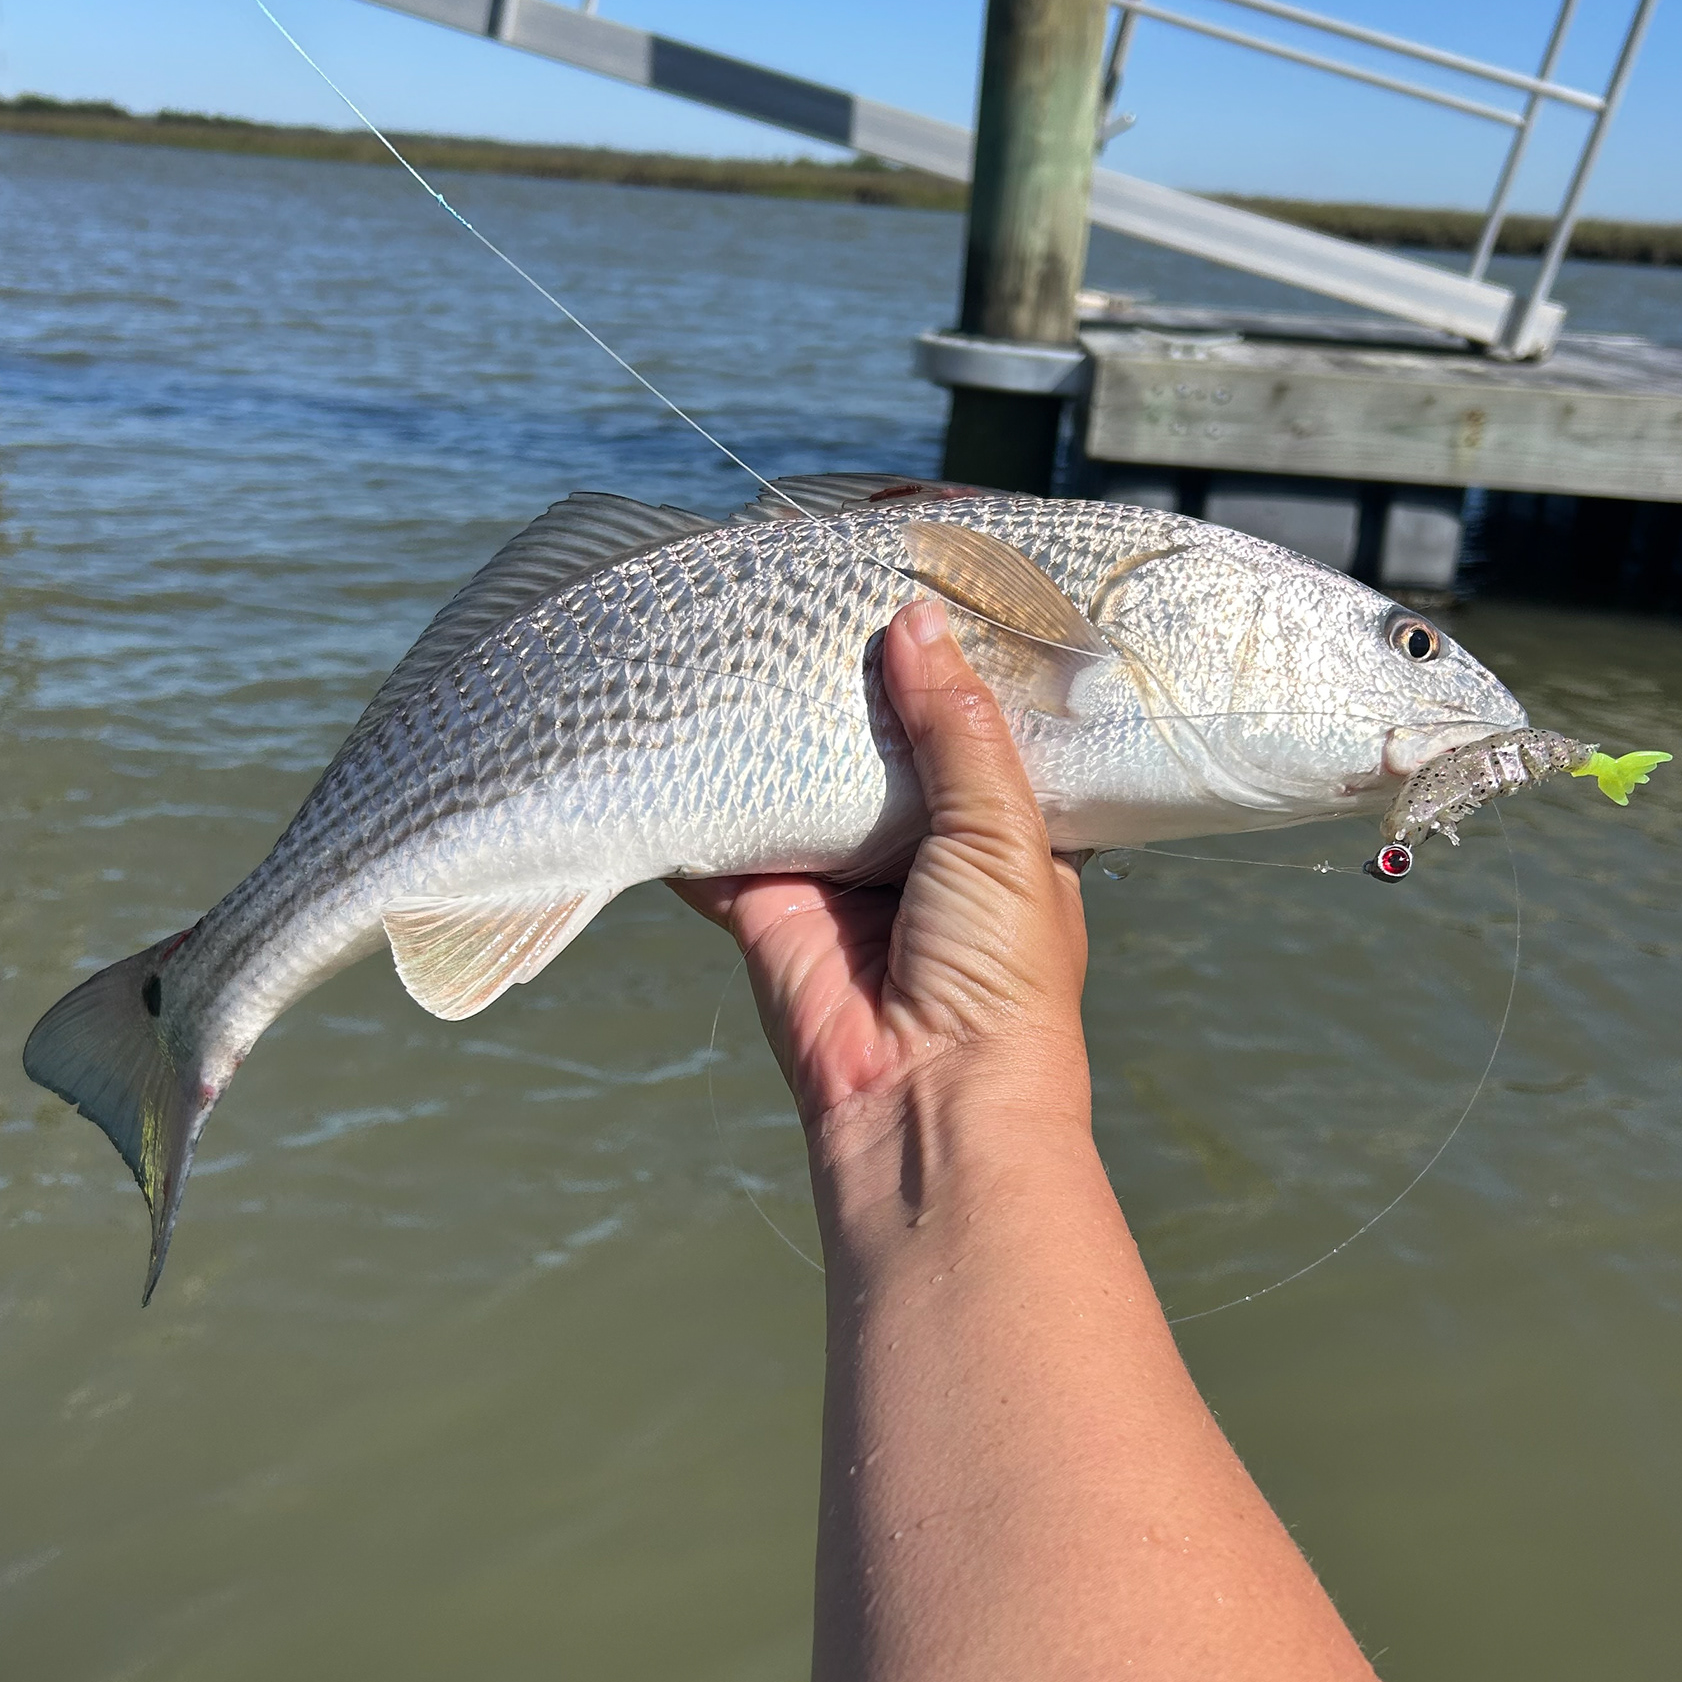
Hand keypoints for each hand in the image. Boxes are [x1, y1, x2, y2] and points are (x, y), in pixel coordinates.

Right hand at [673, 599, 1090, 1143]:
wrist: (926, 1099)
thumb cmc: (1001, 973)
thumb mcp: (1002, 829)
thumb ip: (956, 726)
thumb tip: (914, 621)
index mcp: (1002, 831)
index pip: (977, 728)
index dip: (956, 665)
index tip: (925, 582)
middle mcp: (921, 848)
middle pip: (880, 743)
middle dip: (855, 682)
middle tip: (819, 587)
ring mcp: (840, 875)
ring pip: (800, 778)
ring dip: (778, 724)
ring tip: (751, 626)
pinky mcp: (767, 905)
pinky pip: (725, 836)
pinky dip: (699, 794)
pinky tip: (678, 720)